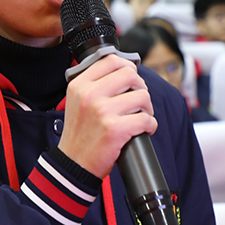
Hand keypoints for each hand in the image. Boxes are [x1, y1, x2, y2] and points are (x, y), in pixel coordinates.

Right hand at [57, 53, 156, 178]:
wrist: (73, 164)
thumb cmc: (80, 134)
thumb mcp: (77, 101)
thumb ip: (94, 84)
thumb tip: (125, 71)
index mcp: (79, 84)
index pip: (111, 60)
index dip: (127, 68)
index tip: (131, 80)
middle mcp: (89, 94)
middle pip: (130, 75)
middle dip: (140, 88)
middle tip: (138, 101)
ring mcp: (101, 111)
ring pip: (142, 96)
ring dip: (147, 108)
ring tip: (140, 117)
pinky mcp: (114, 129)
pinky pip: (146, 119)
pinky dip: (150, 126)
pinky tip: (144, 130)